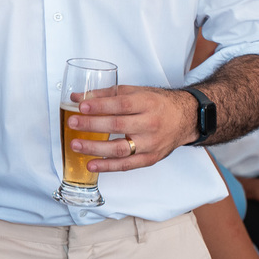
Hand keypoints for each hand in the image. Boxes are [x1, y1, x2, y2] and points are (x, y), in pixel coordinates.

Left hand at [66, 85, 196, 172]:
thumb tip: (77, 97)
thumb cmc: (157, 103)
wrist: (185, 118)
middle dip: (92, 125)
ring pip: (121, 149)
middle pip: (118, 126)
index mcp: (147, 103)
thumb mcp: (135, 92)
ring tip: (76, 145)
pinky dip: (108, 166)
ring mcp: (151, 143)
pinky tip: (91, 164)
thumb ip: (105, 94)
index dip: (100, 106)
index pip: (120, 105)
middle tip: (72, 123)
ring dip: (95, 148)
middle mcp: (150, 124)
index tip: (81, 106)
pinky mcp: (150, 158)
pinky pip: (127, 165)